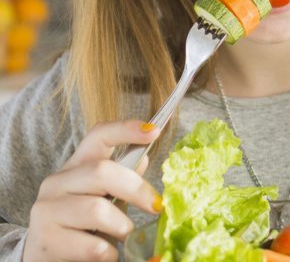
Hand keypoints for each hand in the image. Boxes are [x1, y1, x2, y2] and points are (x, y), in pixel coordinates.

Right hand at [23, 120, 162, 261]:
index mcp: (76, 165)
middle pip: (102, 171)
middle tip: (156, 206)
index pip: (98, 136)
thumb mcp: (103, 196)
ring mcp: (47, 210)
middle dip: (136, 189)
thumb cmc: (81, 224)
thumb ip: (121, 177)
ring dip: (121, 226)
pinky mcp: (45, 241)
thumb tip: (143, 157)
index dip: (126, 129)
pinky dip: (109, 252)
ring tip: (123, 235)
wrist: (44, 259)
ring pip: (97, 210)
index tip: (153, 131)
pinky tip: (107, 253)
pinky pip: (92, 246)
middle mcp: (56, 182)